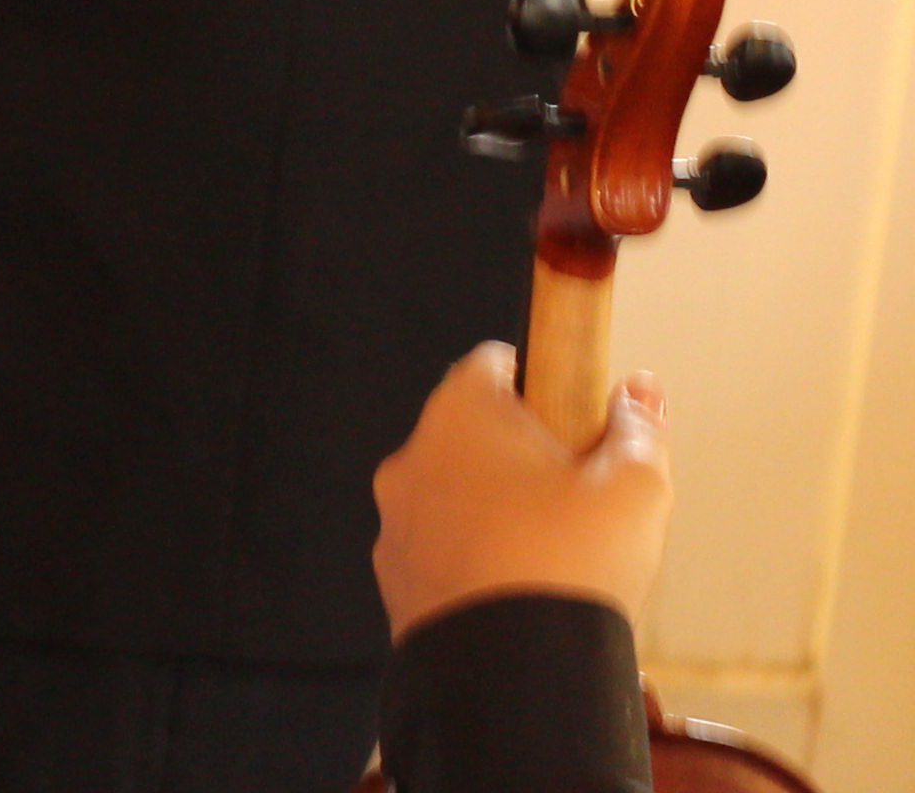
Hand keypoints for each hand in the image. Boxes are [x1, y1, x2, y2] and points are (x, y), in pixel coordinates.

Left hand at [374, 344, 670, 634]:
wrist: (512, 672)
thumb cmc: (573, 564)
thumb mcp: (635, 488)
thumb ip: (639, 428)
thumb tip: (640, 388)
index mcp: (461, 413)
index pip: (497, 363)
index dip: (546, 381)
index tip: (578, 417)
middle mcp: (413, 455)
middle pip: (475, 431)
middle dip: (524, 454)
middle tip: (579, 497)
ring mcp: (396, 516)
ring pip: (455, 493)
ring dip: (497, 508)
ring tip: (555, 554)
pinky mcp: (394, 573)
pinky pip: (441, 548)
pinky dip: (475, 556)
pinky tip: (520, 589)